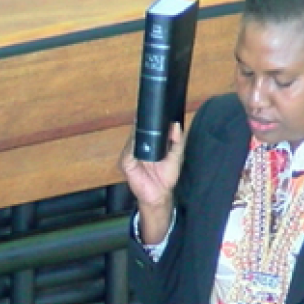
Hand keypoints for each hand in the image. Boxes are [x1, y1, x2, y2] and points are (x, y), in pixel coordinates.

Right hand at [120, 122, 183, 242]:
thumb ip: (177, 140)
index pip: (146, 129)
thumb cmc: (166, 176)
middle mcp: (137, 147)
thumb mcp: (176, 156)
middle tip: (151, 113)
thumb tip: (176, 124)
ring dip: (138, 132)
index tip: (157, 109)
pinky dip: (133, 145)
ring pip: (132, 139)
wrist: (160, 194)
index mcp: (148, 145)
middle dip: (144, 123)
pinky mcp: (126, 163)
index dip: (150, 120)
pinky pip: (128, 152)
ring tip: (145, 123)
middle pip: (138, 131)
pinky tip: (138, 139)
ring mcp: (130, 155)